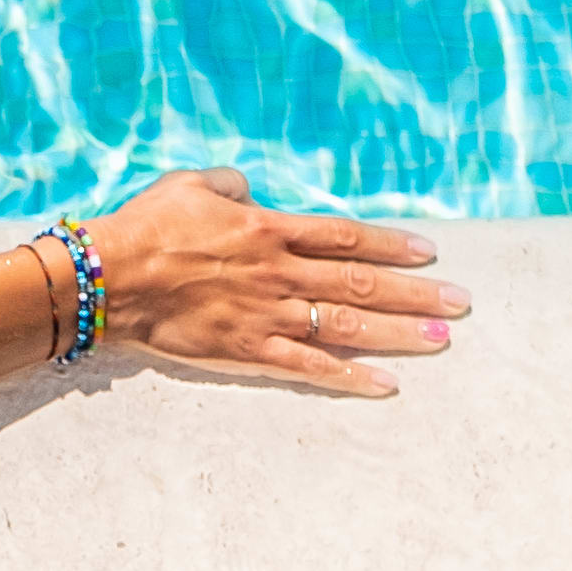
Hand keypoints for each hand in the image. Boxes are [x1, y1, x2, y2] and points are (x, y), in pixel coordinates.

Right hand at [82, 172, 466, 397]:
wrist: (110, 278)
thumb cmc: (146, 225)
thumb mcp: (189, 184)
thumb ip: (229, 185)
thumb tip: (249, 190)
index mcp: (268, 229)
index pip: (345, 237)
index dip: (391, 243)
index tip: (429, 252)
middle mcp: (280, 273)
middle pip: (362, 284)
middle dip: (416, 293)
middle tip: (461, 302)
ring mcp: (268, 316)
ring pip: (348, 327)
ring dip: (399, 334)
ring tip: (442, 340)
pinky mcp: (249, 352)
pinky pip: (309, 369)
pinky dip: (350, 378)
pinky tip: (385, 385)